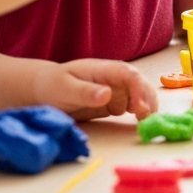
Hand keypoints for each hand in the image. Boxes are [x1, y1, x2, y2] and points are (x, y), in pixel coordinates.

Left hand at [32, 58, 156, 120]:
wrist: (45, 90)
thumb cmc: (53, 86)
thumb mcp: (64, 89)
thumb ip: (85, 92)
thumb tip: (107, 94)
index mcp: (105, 70)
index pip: (129, 75)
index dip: (138, 90)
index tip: (139, 108)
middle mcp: (116, 78)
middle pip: (140, 84)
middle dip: (148, 99)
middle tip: (146, 118)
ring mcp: (117, 89)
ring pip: (141, 95)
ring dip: (147, 106)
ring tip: (146, 122)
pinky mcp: (115, 102)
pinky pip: (133, 105)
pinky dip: (141, 113)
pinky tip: (142, 122)